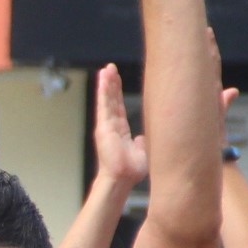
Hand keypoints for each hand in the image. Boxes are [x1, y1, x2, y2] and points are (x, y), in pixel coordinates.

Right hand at [88, 64, 146, 188]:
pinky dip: (103, 90)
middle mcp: (111, 126)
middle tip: (111, 68)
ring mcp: (106, 125)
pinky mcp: (103, 126)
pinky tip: (104, 78)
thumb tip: (142, 138)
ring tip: (107, 68)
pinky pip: (104, 104)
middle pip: (111, 100)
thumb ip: (143, 143)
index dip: (117, 93)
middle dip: (111, 84)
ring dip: (106, 83)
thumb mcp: (143, 152)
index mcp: (120, 131)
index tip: (116, 80)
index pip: (118, 107)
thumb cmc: (132, 170)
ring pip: (107, 99)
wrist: (123, 178)